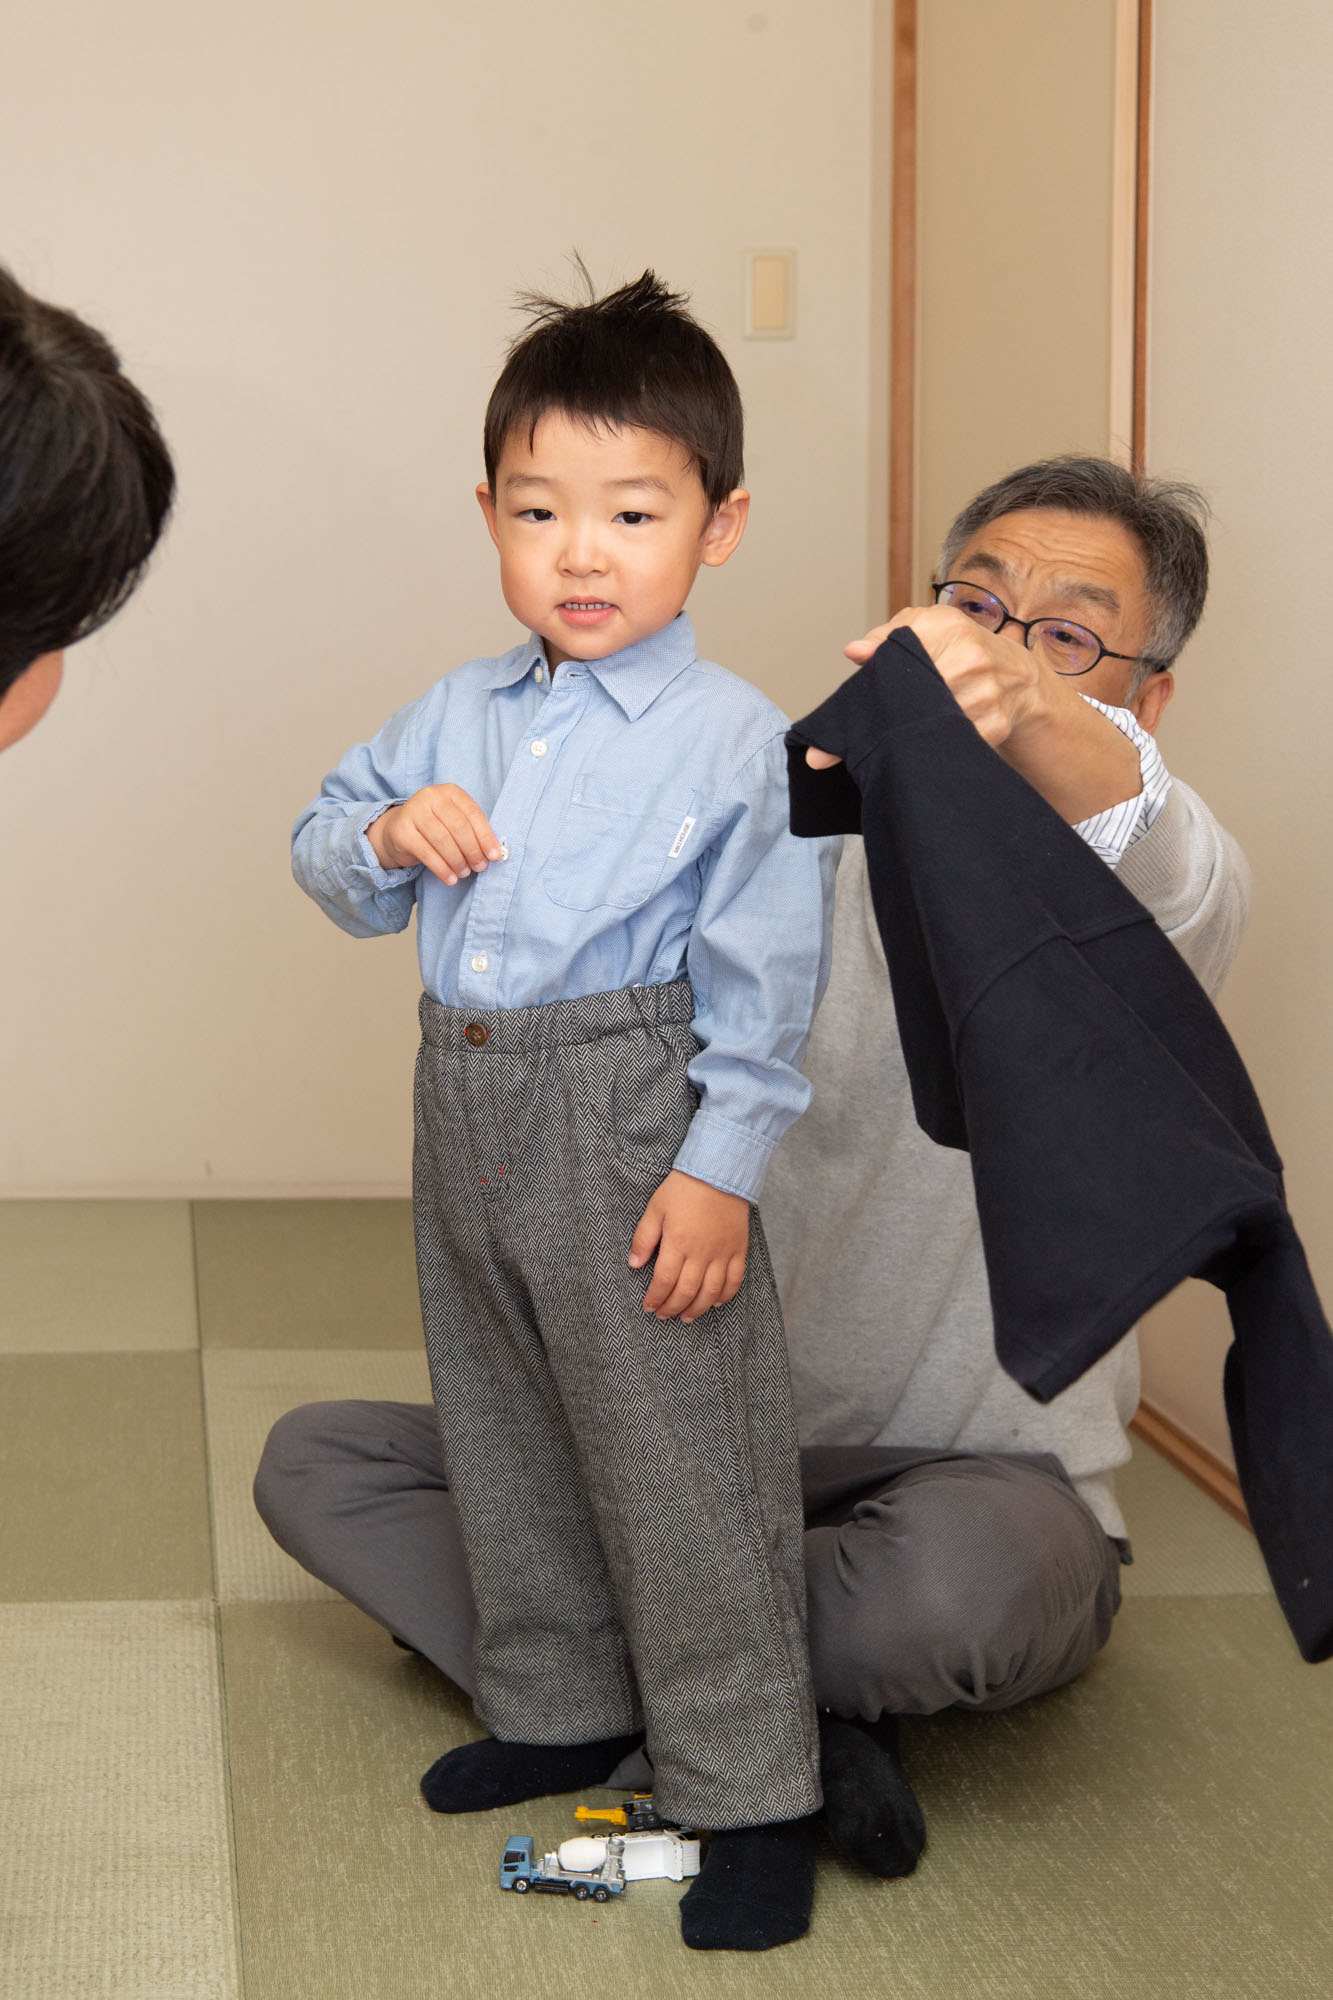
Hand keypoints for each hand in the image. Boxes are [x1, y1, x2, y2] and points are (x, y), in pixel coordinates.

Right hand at [367, 784, 502, 885]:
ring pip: (442, 840)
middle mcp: (430, 796)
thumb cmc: (434, 827)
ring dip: (457, 861)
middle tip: (479, 867)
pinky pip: (426, 852)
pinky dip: (441, 868)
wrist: (398, 831)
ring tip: (464, 873)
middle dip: (472, 850)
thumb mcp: (454, 823)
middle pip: (458, 826)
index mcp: (450, 791)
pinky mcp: (401, 830)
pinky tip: (450, 878)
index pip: (473, 814)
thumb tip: (494, 854)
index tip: (494, 856)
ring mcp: (413, 811)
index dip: (485, 836)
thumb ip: (473, 832)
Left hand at [628, 1170, 749, 1321]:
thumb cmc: (683, 1188)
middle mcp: (701, 1253)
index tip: (649, 1306)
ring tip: (686, 1317)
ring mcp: (722, 1253)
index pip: (664, 1281)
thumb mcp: (655, 1208)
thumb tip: (634, 1264)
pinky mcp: (738, 1249)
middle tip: (663, 1315)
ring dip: (697, 1309)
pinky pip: (735, 1279)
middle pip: (686, 1292)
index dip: (655, 1298)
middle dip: (672, 1308)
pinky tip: (715, 1302)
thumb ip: (643, 1238)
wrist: (719, 1171)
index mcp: (678, 1243)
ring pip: (710, 1292)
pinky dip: (725, 1295)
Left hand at [845, 605, 1051, 749]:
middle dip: (893, 708)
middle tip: (884, 717)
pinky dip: (936, 741)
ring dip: (912, 727)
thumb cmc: (962, 649)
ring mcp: (984, 696)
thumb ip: (887, 636)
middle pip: (910, 695)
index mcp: (950, 629)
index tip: (867, 694)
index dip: (879, 676)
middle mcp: (970, 660)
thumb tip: (854, 652)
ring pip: (927, 722)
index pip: (898, 653)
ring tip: (912, 722)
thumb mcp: (929, 627)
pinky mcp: (992, 727)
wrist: (1019, 679)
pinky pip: (949, 741)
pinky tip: (934, 733)